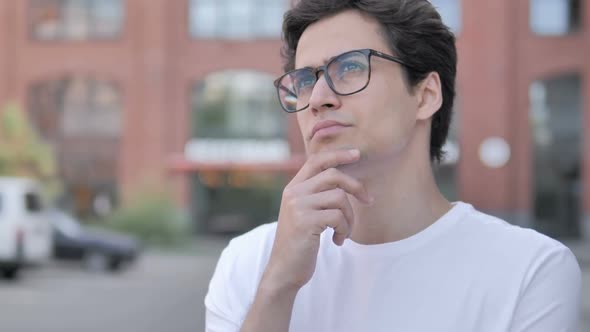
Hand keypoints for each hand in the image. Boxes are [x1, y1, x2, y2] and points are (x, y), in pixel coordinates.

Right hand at [261, 149, 372, 292]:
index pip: (316, 160)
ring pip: (340, 198)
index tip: (357, 154)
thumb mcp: (303, 214)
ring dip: (350, 218)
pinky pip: (338, 217)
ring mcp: (298, 207)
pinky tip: (337, 241)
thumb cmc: (299, 243)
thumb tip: (344, 181)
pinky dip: (344, 230)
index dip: (338, 154)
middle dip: (356, 187)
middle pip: (333, 176)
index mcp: (293, 188)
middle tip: (369, 200)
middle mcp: (293, 193)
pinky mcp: (305, 222)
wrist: (284, 270)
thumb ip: (316, 196)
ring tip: (344, 232)